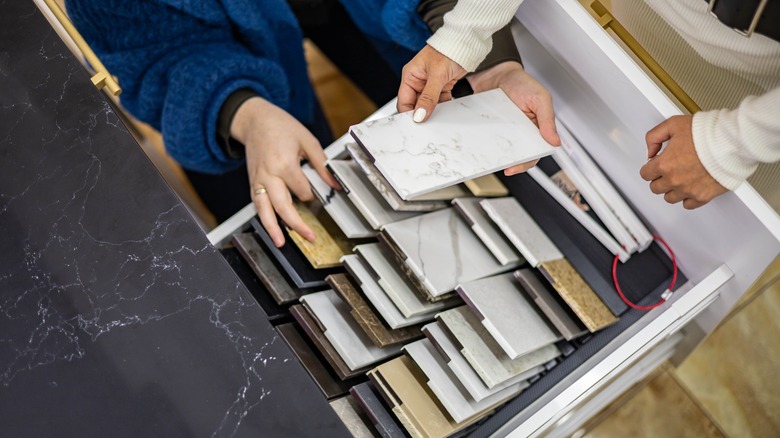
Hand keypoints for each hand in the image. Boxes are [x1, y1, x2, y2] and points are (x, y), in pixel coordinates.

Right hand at [231, 97, 339, 246]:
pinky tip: (271, 229)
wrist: (255, 120)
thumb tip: (334, 183)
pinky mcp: (253, 183)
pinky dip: (264, 218)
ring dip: (272, 228)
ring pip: (264, 209)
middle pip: (282, 206)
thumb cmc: (281, 127)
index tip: (319, 190)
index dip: (312, 193)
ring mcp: (258, 180)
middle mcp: (268, 175)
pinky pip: (257, 204)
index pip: (302, 190)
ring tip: (281, 243)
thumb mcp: (307, 140)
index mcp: (283, 163)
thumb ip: (321, 164)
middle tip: (310, 237)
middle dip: (296, 224)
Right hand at [397, 44, 465, 121]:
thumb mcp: (437, 75)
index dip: (409, 113)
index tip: (417, 122)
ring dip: (435, 109)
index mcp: (410, 76)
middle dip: (422, 113)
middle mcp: (418, 81)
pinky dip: (444, 105)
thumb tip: (419, 115)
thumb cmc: (448, 50)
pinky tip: (448, 104)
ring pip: (428, 105)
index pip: (404, 102)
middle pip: (416, 105)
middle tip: (429, 120)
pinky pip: (440, 101)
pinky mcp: (441, 86)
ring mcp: (430, 84)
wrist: (466, 43)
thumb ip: (428, 97)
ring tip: (441, 110)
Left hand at [467, 61, 559, 174]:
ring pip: (503, 150)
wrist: (497, 73)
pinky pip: (489, 140)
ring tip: (492, 160)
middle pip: (518, 155)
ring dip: (498, 156)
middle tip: (503, 166)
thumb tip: (555, 141)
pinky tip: (482, 148)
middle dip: (511, 163)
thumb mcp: (540, 98)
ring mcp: (505, 131)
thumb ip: (548, 119)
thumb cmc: (521, 83)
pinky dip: (486, 145)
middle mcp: (521, 132)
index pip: (535, 152)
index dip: (526, 162)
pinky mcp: (491, 128)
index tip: (515, 167)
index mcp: (537, 128)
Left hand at [639, 115, 726, 208]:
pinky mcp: (703, 196)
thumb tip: (650, 151)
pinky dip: (688, 198)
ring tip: (680, 178)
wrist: (732, 142)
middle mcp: (674, 180)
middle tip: (669, 170)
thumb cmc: (708, 133)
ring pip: (669, 198)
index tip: (657, 164)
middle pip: (656, 188)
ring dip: (672, 189)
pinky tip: (690, 188)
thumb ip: (654, 137)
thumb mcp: (673, 124)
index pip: (645, 174)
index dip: (651, 167)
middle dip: (660, 178)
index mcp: (664, 164)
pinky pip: (688, 205)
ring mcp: (688, 190)